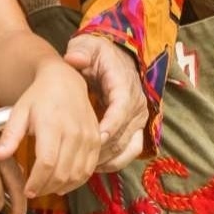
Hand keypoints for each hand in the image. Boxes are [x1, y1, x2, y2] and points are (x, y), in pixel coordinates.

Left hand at [0, 62, 99, 196]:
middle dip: (46, 188)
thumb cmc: (39, 97)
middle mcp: (74, 131)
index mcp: (52, 124)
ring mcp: (88, 136)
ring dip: (61, 187)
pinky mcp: (97, 140)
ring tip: (46, 188)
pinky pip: (89, 170)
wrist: (65, 81)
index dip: (36, 182)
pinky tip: (63, 182)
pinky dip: (76, 181)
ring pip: (77, 175)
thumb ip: (10, 135)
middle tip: (33, 192)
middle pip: (62, 173)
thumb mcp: (19, 111)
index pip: (47, 163)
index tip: (26, 191)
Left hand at [61, 35, 147, 171]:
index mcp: (124, 85)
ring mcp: (139, 119)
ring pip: (127, 148)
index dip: (108, 126)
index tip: (92, 139)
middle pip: (123, 134)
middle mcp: (137, 104)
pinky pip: (130, 152)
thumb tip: (74, 58)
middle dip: (101, 150)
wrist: (115, 57)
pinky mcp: (137, 129)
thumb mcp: (87, 46)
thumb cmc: (96, 54)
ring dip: (106, 159)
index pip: (120, 109)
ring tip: (82, 167)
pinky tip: (94, 167)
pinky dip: (114, 162)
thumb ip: (80, 52)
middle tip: (76, 159)